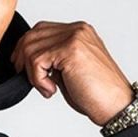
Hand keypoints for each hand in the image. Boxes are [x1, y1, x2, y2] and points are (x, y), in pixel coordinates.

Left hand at [10, 20, 135, 126]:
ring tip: (46, 88)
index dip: (26, 48)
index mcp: (78, 32)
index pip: (41, 30)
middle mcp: (77, 30)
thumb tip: (32, 64)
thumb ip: (54, 62)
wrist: (115, 105)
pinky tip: (51, 90)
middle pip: (33, 35)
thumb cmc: (96, 94)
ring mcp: (74, 37)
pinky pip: (38, 60)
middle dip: (23, 59)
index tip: (23, 67)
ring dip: (33, 74)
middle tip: (29, 79)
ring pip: (32, 48)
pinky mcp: (70, 50)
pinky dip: (38, 80)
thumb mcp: (69, 72)